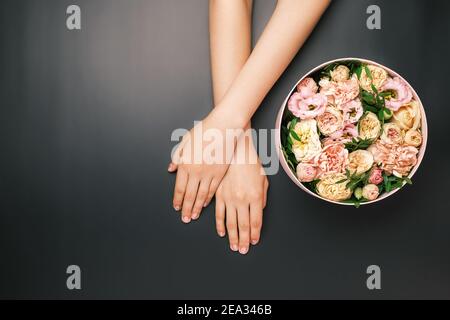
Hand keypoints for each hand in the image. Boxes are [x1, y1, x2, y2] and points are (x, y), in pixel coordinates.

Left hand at [168, 107, 243, 222]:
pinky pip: (213, 190)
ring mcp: (209, 173)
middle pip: (189, 195)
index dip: (178, 200)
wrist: (223, 127)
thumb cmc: (204, 131)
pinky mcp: (220, 173)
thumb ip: (178, 157)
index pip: (180, 188)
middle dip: (186, 208)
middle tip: (184, 218)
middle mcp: (196, 171)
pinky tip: (205, 204)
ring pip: (201, 195)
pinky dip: (208, 198)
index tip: (177, 207)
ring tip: (194, 215)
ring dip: (197, 207)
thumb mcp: (185, 141)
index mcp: (186, 164)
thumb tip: (171, 168)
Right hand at [215, 135, 268, 254]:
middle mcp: (242, 199)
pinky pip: (219, 213)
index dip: (254, 234)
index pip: (256, 222)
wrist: (236, 150)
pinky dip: (220, 225)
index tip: (253, 241)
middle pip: (244, 226)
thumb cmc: (252, 163)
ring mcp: (230, 197)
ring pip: (231, 223)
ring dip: (233, 237)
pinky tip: (222, 232)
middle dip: (244, 240)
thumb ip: (262, 197)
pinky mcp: (219, 194)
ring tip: (234, 246)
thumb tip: (259, 210)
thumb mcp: (263, 179)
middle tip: (243, 250)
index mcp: (255, 196)